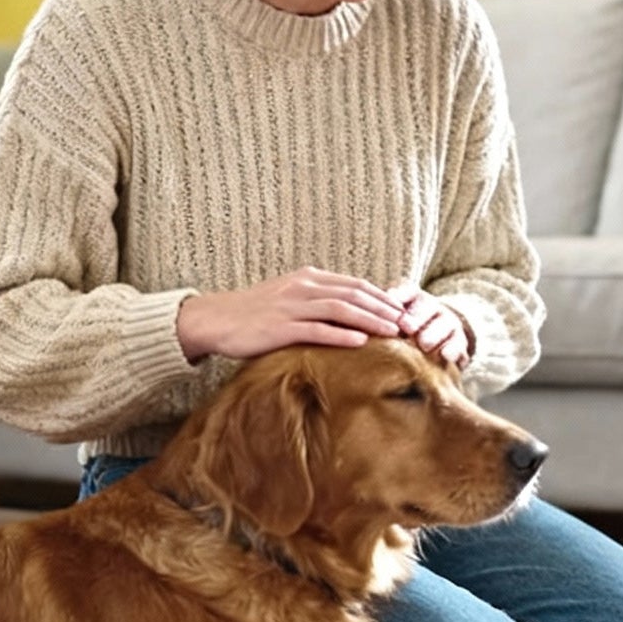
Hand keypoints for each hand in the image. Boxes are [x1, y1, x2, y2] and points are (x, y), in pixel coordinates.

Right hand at [175, 267, 406, 361]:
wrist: (215, 319)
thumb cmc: (253, 313)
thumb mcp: (288, 298)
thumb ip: (316, 301)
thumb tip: (347, 313)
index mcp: (307, 279)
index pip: (354, 285)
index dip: (382, 297)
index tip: (403, 310)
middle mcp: (303, 288)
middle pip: (354, 294)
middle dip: (384, 308)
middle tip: (407, 323)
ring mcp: (291, 306)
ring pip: (341, 309)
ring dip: (370, 320)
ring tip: (393, 332)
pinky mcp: (280, 327)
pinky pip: (316, 330)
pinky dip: (341, 335)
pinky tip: (360, 342)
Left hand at [385, 284, 470, 368]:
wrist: (440, 338)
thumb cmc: (409, 329)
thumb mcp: (396, 319)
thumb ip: (383, 317)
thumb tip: (364, 321)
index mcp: (415, 299)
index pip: (408, 292)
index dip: (401, 295)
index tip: (392, 299)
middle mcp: (433, 307)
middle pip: (426, 307)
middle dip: (416, 316)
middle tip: (407, 327)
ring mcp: (448, 323)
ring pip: (443, 325)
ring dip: (433, 334)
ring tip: (424, 344)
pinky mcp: (459, 341)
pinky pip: (458, 344)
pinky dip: (452, 350)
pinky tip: (445, 356)